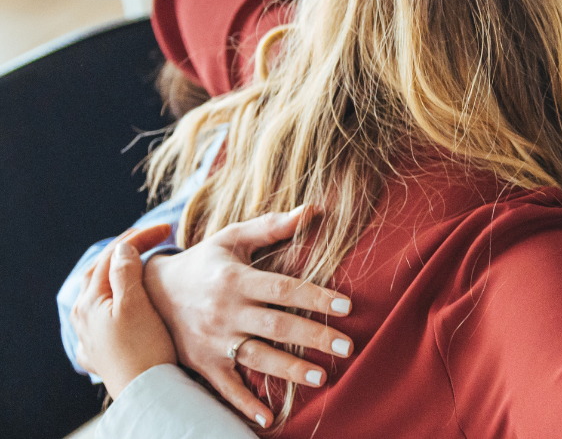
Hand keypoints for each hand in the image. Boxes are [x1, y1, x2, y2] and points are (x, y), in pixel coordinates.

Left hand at [70, 226, 177, 399]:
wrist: (146, 392)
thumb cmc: (144, 348)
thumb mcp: (136, 305)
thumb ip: (125, 273)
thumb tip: (122, 249)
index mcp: (91, 300)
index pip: (113, 256)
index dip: (139, 238)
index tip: (166, 227)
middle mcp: (84, 316)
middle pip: (99, 273)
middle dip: (123, 252)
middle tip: (148, 239)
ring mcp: (90, 335)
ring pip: (96, 296)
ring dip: (113, 277)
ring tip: (130, 267)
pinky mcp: (100, 352)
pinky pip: (98, 322)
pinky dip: (108, 307)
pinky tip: (112, 310)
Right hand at [144, 206, 354, 425]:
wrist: (148, 293)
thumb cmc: (204, 262)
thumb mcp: (232, 238)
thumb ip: (272, 226)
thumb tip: (314, 210)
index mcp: (235, 279)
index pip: (283, 288)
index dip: (316, 297)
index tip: (347, 307)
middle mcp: (224, 311)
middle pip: (275, 325)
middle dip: (314, 336)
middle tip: (348, 347)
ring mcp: (211, 341)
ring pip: (255, 357)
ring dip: (288, 369)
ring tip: (321, 377)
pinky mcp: (201, 363)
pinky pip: (225, 387)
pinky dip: (244, 404)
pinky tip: (269, 419)